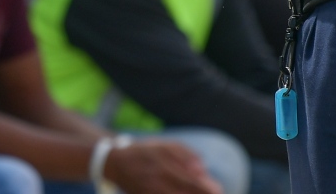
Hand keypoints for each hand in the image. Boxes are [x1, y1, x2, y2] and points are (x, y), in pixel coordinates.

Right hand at [105, 140, 221, 193]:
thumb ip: (186, 155)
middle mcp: (158, 180)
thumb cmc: (146, 152)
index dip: (208, 188)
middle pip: (187, 193)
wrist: (116, 163)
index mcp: (165, 164)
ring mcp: (152, 192)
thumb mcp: (165, 145)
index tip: (218, 189)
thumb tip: (203, 169)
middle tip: (216, 193)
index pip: (193, 182)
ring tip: (202, 193)